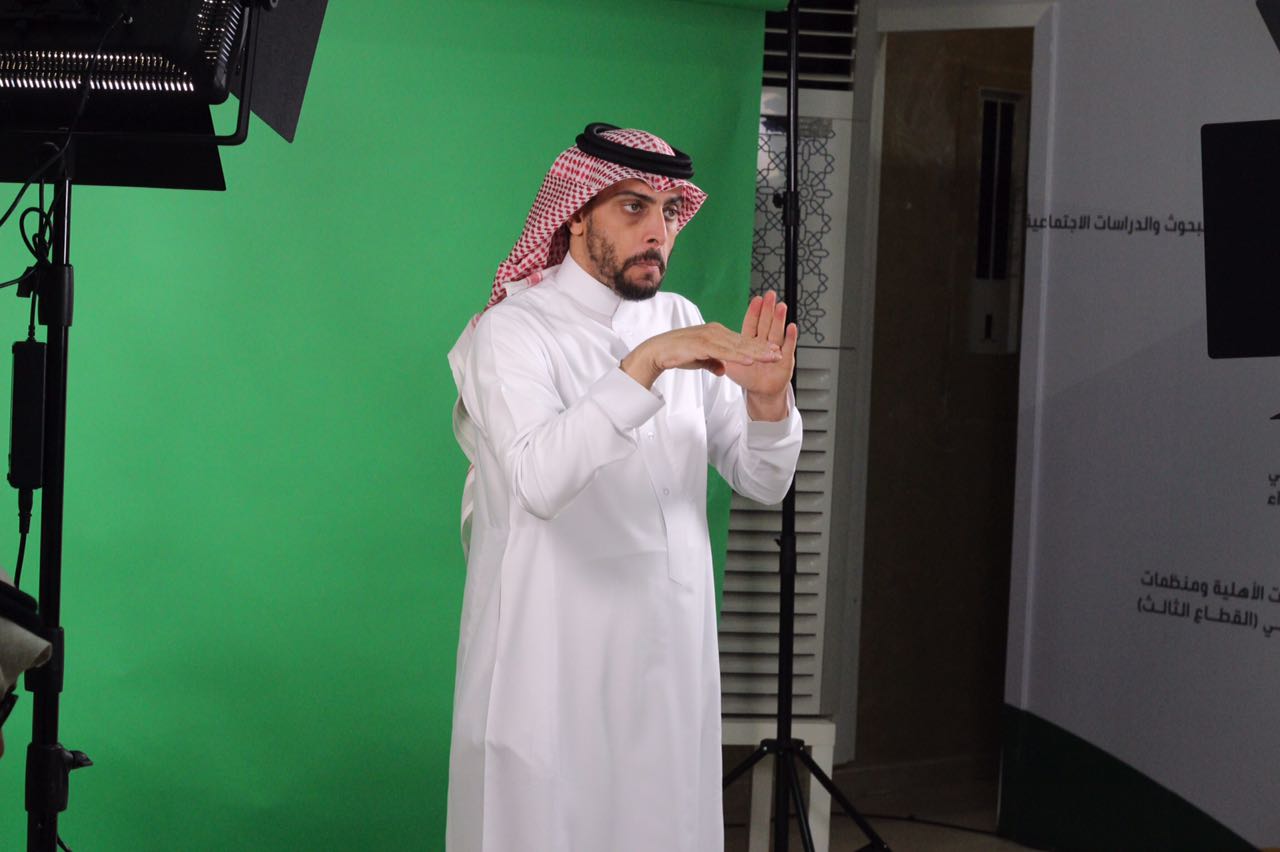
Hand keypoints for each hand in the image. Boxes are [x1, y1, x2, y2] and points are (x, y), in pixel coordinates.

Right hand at [621, 322, 781, 388]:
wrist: (657, 352)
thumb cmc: (676, 354)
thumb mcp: (699, 360)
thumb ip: (713, 363)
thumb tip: (723, 370)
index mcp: (716, 334)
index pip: (741, 341)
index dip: (758, 347)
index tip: (772, 353)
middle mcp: (715, 332)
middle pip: (743, 342)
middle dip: (762, 348)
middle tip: (779, 354)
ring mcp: (709, 336)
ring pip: (737, 346)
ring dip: (755, 352)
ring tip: (770, 357)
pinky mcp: (702, 344)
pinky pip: (724, 351)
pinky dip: (738, 356)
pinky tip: (750, 360)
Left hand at [724, 291, 796, 419]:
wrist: (764, 394)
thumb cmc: (750, 379)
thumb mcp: (733, 367)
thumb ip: (724, 357)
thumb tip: (712, 349)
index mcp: (753, 345)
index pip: (753, 326)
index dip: (755, 313)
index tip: (757, 299)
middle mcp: (766, 347)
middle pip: (766, 324)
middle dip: (768, 310)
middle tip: (771, 294)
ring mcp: (777, 353)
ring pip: (777, 333)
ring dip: (779, 320)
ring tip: (781, 306)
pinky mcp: (786, 364)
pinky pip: (788, 349)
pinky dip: (790, 338)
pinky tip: (792, 328)